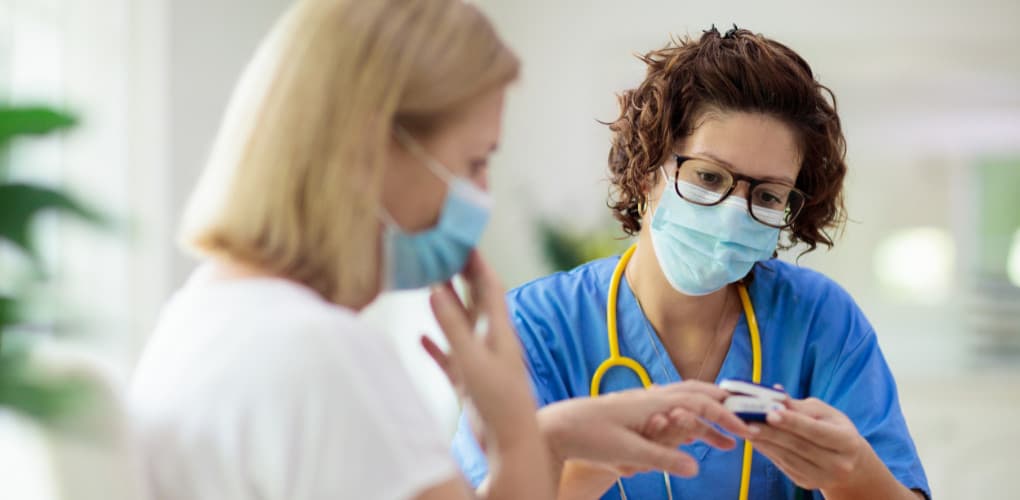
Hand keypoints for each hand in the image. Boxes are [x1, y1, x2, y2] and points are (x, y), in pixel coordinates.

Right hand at [422, 252, 537, 452]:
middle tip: (444, 251)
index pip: (488, 286)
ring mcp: (479, 362)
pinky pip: (449, 357)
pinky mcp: (468, 382)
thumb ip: (453, 325)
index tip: (462, 237)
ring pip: (460, 327)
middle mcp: (491, 342)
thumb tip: (436, 288)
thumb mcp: (472, 358)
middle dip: (460, 276)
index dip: (476, 261)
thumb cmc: (498, 400)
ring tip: (429, 283)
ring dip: (446, 306)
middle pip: (474, 301)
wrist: (510, 443)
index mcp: (499, 330)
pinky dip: (435, 344)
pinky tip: (420, 336)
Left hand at [540, 381, 753, 477]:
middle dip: (723, 405)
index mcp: (652, 402)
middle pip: (696, 392)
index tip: (746, 432)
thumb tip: (695, 467)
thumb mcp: (627, 452)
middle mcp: (650, 396)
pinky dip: (689, 417)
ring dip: (708, 414)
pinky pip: (670, 408)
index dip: (726, 417)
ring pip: (684, 399)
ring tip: (728, 437)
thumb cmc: (588, 437)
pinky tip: (693, 430)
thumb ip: (662, 457)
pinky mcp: (634, 411)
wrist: (556, 427)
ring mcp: (642, 401)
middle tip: (747, 420)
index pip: (699, 404)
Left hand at [748, 397, 869, 492]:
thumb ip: (799, 406)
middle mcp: (838, 464)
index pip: (816, 431)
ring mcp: (822, 477)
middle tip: (748, 420)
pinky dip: (767, 450)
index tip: (770, 412)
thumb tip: (774, 392)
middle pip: (799, 446)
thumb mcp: (825, 413)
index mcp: (847, 442)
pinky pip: (783, 465)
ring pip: (788, 458)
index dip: (793, 422)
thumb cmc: (834, 429)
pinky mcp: (807, 483)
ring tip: (746, 427)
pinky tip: (755, 439)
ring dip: (764, 442)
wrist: (850, 463)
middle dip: (771, 432)